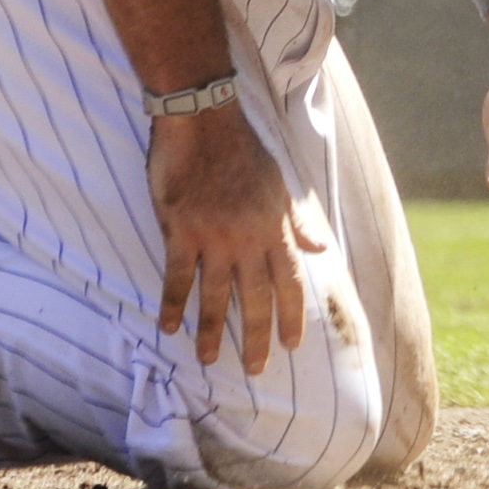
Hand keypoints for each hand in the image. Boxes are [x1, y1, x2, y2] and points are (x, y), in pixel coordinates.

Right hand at [150, 101, 324, 372]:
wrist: (205, 120)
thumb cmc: (243, 149)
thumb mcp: (281, 184)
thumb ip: (297, 222)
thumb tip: (321, 250)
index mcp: (275, 228)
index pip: (290, 282)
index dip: (291, 315)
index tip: (291, 344)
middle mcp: (248, 239)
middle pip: (256, 298)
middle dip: (257, 336)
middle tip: (255, 369)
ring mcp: (214, 237)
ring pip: (215, 296)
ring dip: (211, 331)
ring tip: (208, 360)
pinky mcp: (181, 231)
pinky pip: (177, 276)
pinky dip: (173, 304)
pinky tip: (168, 327)